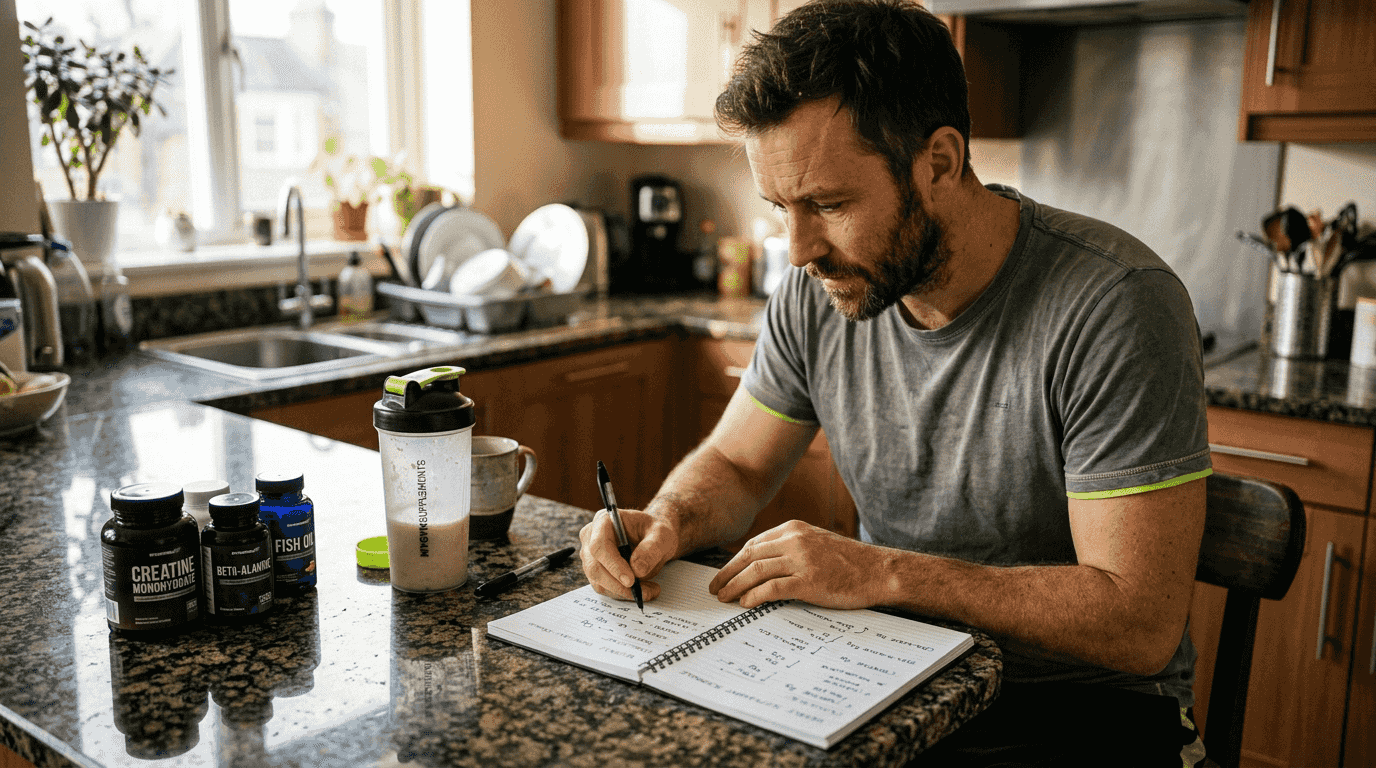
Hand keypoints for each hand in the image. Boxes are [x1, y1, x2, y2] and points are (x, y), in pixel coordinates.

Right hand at [578, 507, 680, 602]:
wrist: (653, 538)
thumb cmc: (655, 532)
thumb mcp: (662, 534)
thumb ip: (652, 548)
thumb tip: (637, 569)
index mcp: (603, 521)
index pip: (599, 546)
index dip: (613, 565)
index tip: (631, 580)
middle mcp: (590, 538)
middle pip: (594, 567)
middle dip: (619, 584)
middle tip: (644, 592)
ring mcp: (590, 556)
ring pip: (599, 582)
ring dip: (624, 592)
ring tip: (650, 590)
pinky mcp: (595, 572)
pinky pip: (604, 588)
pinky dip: (623, 594)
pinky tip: (642, 590)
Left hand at [709, 520, 883, 609]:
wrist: (878, 571)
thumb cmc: (849, 562)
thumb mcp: (816, 543)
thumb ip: (791, 548)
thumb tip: (762, 565)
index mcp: (794, 529)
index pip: (754, 544)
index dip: (734, 560)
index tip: (724, 573)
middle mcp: (794, 540)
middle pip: (749, 556)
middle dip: (727, 573)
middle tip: (715, 587)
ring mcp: (801, 559)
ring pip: (756, 571)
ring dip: (735, 585)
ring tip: (724, 598)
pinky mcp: (808, 580)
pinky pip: (771, 588)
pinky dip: (754, 596)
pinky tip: (746, 603)